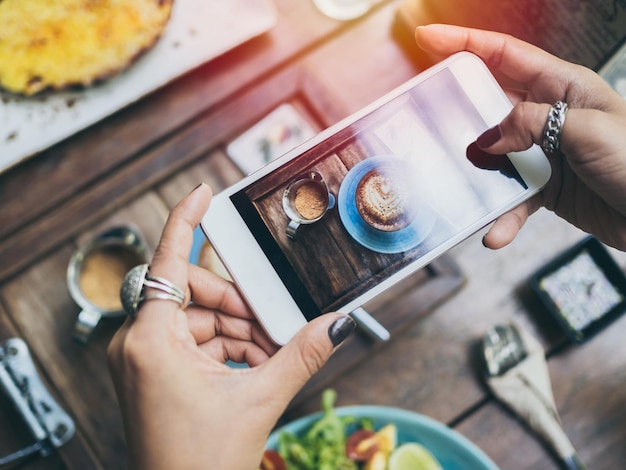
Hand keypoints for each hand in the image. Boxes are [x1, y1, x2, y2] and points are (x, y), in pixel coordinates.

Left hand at [107, 183, 355, 469]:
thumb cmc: (199, 462)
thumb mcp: (259, 400)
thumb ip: (301, 354)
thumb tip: (337, 324)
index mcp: (149, 341)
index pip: (166, 260)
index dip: (186, 220)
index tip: (204, 192)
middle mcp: (136, 343)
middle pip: (192, 291)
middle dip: (237, 303)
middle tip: (270, 322)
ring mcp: (142, 358)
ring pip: (196, 317)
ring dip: (237, 329)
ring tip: (269, 353)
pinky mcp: (152, 371)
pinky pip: (193, 338)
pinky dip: (226, 345)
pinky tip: (254, 362)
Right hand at [415, 24, 625, 250]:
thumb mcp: (587, 131)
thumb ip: (532, 125)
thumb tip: (486, 141)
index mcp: (562, 86)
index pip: (505, 54)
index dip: (464, 43)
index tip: (427, 38)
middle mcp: (547, 114)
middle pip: (489, 103)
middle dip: (458, 108)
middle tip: (425, 113)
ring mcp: (543, 151)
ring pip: (494, 155)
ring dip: (477, 173)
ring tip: (459, 183)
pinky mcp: (544, 186)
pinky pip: (513, 197)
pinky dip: (503, 216)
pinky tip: (496, 233)